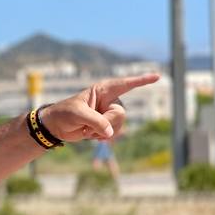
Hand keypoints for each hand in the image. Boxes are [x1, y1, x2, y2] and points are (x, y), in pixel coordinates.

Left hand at [40, 73, 159, 142]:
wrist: (56, 126)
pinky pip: (114, 134)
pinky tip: (90, 134)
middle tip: (86, 125)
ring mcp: (109, 114)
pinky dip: (102, 137)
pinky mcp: (107, 125)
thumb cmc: (64, 113)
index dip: (141, 81)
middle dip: (105, 123)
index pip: (124, 84)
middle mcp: (109, 101)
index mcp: (102, 90)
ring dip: (101, 132)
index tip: (158, 76)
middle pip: (120, 114)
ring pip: (119, 126)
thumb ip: (96, 122)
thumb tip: (111, 133)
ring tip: (86, 129)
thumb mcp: (77, 115)